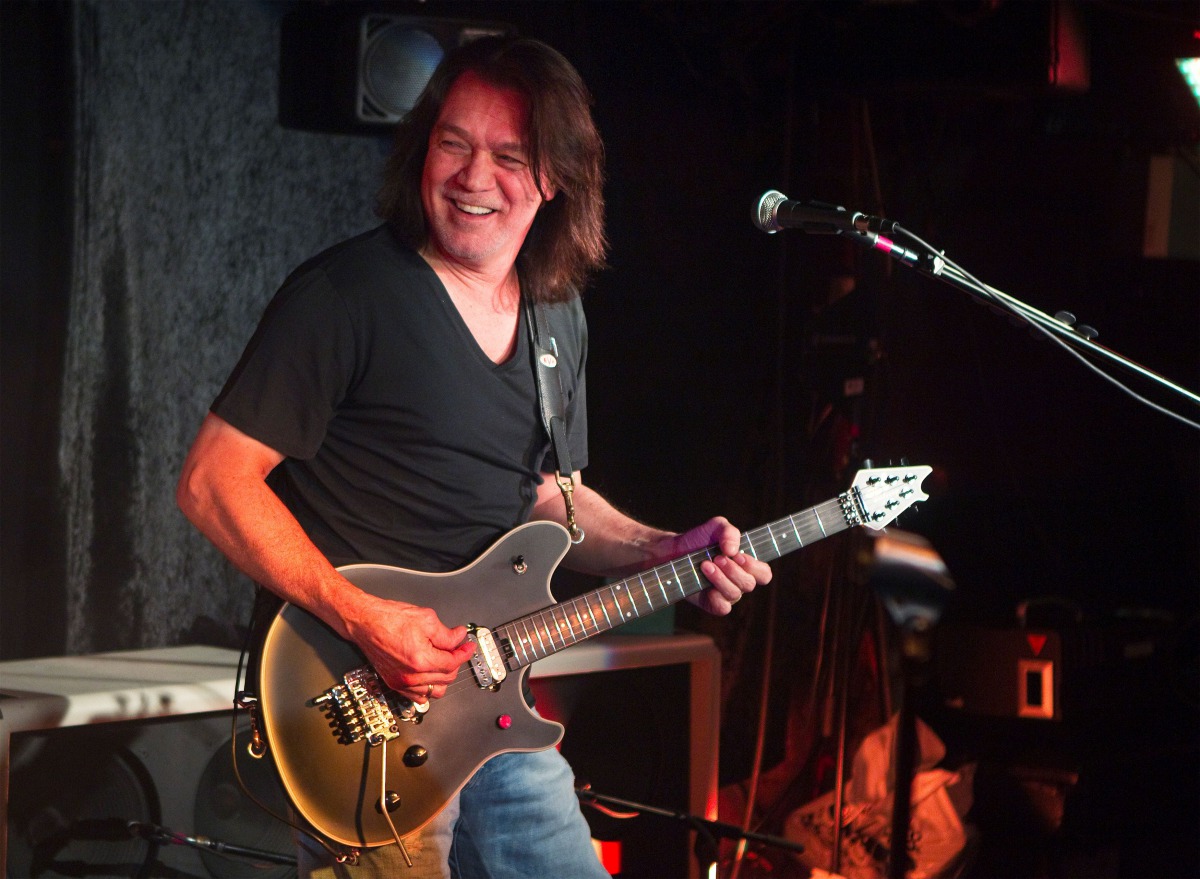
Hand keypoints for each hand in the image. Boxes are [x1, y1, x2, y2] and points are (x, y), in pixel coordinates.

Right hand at [342, 594, 476, 702]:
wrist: (365, 622)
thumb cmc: (388, 619)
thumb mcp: (425, 619)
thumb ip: (446, 633)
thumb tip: (459, 638)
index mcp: (421, 660)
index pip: (453, 663)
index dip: (465, 652)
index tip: (468, 646)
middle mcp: (411, 676)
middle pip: (447, 678)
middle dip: (455, 662)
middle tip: (456, 648)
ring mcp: (402, 682)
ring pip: (435, 691)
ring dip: (444, 677)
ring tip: (443, 661)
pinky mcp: (394, 683)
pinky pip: (419, 696)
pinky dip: (429, 688)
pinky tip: (430, 674)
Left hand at [675, 517, 771, 614]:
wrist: (674, 551)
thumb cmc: (700, 540)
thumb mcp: (716, 527)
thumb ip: (730, 532)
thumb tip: (733, 550)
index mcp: (745, 566)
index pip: (764, 574)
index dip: (755, 567)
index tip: (738, 556)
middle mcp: (739, 582)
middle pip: (749, 584)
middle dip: (733, 570)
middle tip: (717, 558)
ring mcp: (726, 594)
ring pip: (734, 594)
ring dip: (720, 578)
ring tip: (705, 565)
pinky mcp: (711, 604)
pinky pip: (722, 607)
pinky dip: (715, 596)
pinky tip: (704, 585)